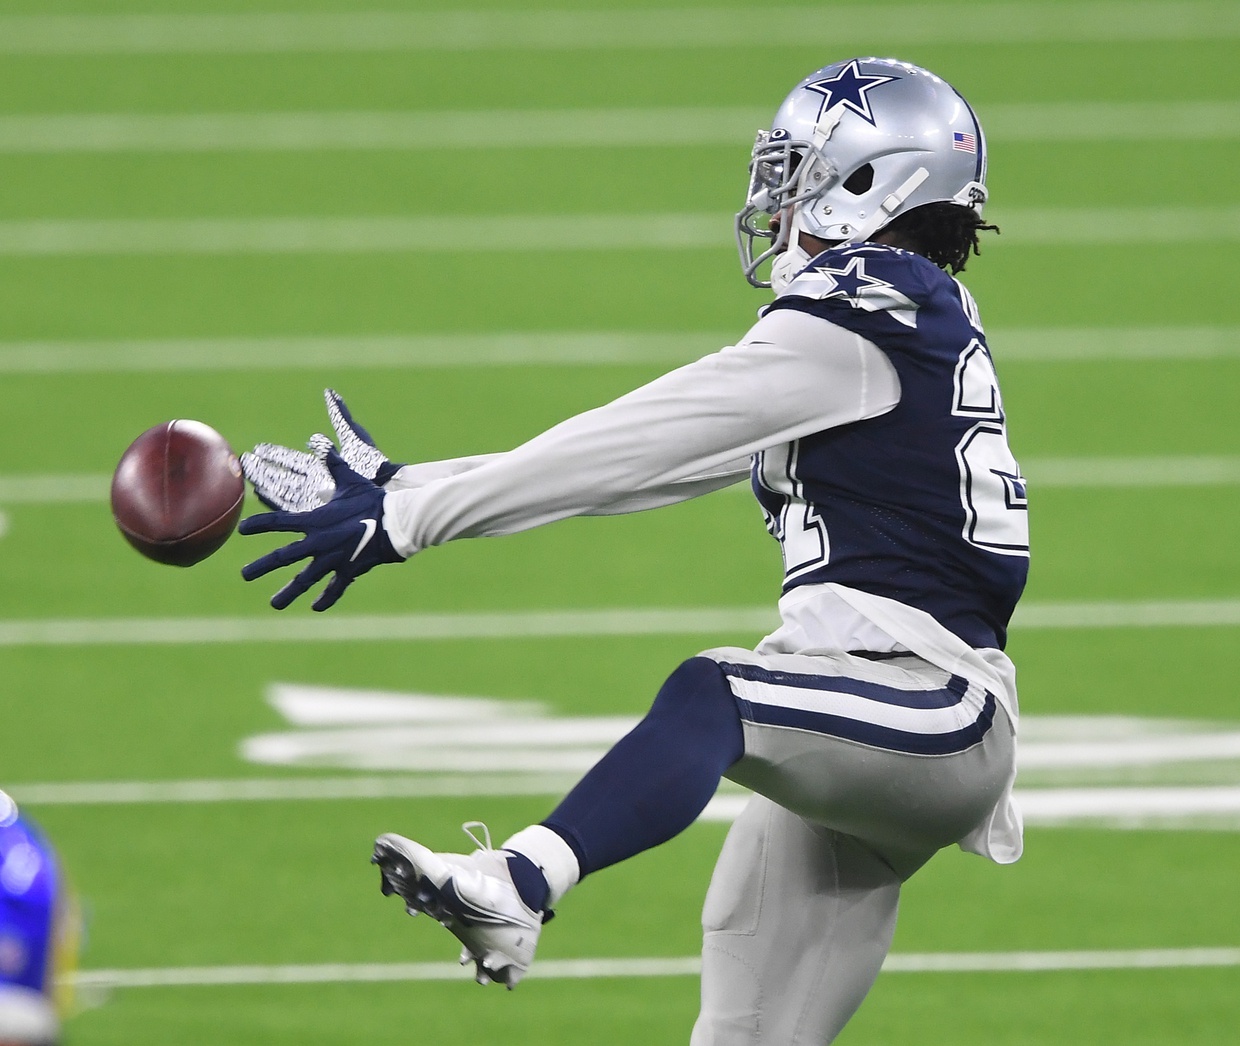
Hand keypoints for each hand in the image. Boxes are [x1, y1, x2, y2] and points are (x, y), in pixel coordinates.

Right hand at [239, 388, 402, 511]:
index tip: (258, 447)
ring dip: (264, 481)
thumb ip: (340, 415)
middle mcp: (314, 481)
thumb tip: (329, 392)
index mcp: (321, 466)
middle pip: (282, 474)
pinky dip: (276, 499)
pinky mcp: (319, 510)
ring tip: (246, 476)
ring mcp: (316, 497)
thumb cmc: (374, 462)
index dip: (274, 453)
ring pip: (283, 489)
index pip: (291, 459)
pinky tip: (261, 493)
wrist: (387, 485)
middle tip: (243, 460)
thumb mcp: (353, 436)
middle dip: (263, 467)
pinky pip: (293, 505)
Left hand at [239, 449, 404, 610]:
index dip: (259, 525)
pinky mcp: (350, 570)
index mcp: (316, 520)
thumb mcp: (352, 480)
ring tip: (274, 604)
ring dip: (289, 592)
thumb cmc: (374, 499)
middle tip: (245, 575)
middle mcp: (319, 542)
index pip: (279, 522)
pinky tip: (316, 607)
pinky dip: (326, 598)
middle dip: (262, 566)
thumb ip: (334, 464)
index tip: (243, 530)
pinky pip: (335, 587)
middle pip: (284, 557)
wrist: (397, 521)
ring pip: (305, 579)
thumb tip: (323, 443)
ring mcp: (333, 558)